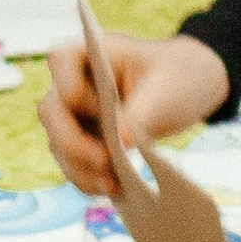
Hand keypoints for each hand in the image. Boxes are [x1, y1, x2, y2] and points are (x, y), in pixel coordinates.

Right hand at [41, 23, 228, 194]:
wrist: (188, 89)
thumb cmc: (177, 76)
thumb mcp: (166, 90)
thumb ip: (140, 114)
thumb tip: (119, 146)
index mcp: (91, 52)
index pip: (60, 60)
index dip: (72, 88)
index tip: (101, 109)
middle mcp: (74, 82)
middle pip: (52, 112)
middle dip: (73, 142)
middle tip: (105, 161)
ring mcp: (76, 114)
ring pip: (58, 144)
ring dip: (80, 168)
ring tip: (112, 185)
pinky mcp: (86, 141)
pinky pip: (74, 164)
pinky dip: (88, 179)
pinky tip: (113, 189)